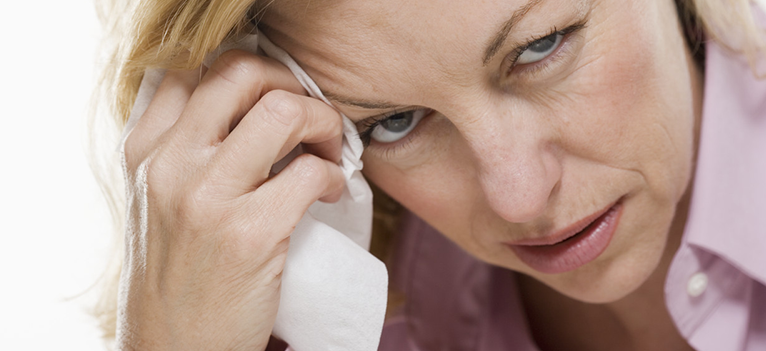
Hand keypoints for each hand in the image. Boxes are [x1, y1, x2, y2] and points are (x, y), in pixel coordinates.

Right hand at [117, 50, 343, 350]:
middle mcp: (169, 165)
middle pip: (243, 75)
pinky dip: (336, 175)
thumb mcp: (158, 203)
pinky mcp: (249, 234)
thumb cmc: (177, 277)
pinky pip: (311, 172)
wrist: (174, 350)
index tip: (277, 99)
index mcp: (145, 152)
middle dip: (293, 86)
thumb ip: (186, 153)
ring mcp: (207, 198)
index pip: (196, 69)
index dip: (252, 75)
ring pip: (284, 112)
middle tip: (313, 118)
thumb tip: (255, 110)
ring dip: (324, 123)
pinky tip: (332, 192)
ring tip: (329, 152)